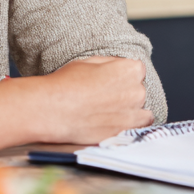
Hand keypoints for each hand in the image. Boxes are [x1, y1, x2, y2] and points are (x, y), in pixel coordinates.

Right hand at [37, 56, 151, 144]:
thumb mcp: (88, 61)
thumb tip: (118, 66)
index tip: (111, 80)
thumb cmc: (66, 84)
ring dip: (130, 108)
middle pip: (138, 89)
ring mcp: (133, 113)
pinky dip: (133, 124)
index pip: (137, 70)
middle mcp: (136, 91)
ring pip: (141, 108)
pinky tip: (118, 122)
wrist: (53, 110)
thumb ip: (110, 64)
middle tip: (105, 96)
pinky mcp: (125, 132)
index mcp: (129, 69)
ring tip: (109, 110)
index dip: (122, 75)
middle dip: (125, 91)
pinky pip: (141, 126)